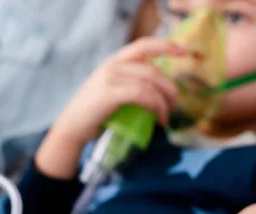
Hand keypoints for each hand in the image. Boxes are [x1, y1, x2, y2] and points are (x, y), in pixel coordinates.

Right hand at [52, 38, 183, 144]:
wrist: (72, 127)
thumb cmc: (94, 113)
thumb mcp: (112, 90)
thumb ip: (130, 84)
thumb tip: (159, 91)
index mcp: (114, 62)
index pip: (143, 45)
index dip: (165, 46)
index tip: (183, 52)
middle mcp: (112, 65)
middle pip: (152, 69)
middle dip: (169, 88)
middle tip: (174, 105)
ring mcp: (110, 78)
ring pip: (150, 83)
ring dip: (163, 101)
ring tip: (165, 117)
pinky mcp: (110, 93)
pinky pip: (141, 94)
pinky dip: (154, 105)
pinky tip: (156, 117)